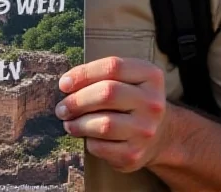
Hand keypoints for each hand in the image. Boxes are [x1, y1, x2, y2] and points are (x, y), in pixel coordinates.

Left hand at [55, 56, 166, 172]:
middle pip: (107, 94)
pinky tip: (85, 137)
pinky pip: (102, 147)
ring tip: (68, 122)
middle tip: (61, 107)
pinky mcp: (135, 154)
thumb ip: (101, 75)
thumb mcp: (126, 79)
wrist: (159, 135)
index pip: (112, 67)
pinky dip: (88, 141)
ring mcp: (146, 130)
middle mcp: (152, 103)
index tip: (63, 83)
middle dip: (77, 100)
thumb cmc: (130, 99)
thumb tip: (66, 84)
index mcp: (150, 76)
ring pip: (104, 124)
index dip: (83, 73)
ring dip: (78, 123)